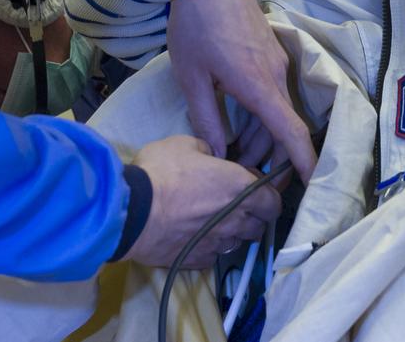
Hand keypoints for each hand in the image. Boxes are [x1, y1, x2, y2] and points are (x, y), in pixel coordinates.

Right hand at [125, 136, 280, 267]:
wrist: (132, 212)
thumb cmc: (162, 172)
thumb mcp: (186, 144)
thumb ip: (209, 150)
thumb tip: (213, 158)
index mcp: (240, 187)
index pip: (273, 203)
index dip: (267, 197)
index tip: (254, 191)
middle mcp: (235, 218)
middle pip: (259, 226)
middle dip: (252, 217)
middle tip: (235, 206)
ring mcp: (217, 243)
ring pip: (237, 243)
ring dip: (231, 233)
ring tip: (212, 222)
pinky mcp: (198, 261)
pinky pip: (213, 255)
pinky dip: (209, 246)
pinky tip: (195, 236)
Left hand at [167, 0, 316, 180]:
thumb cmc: (195, 27)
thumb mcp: (192, 78)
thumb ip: (208, 119)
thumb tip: (221, 155)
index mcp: (259, 86)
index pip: (291, 132)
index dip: (304, 162)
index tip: (312, 187)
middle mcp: (277, 76)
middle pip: (283, 127)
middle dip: (270, 158)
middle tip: (243, 179)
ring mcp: (277, 62)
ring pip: (277, 110)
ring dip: (262, 136)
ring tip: (233, 155)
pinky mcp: (270, 53)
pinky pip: (273, 93)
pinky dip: (261, 115)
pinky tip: (238, 124)